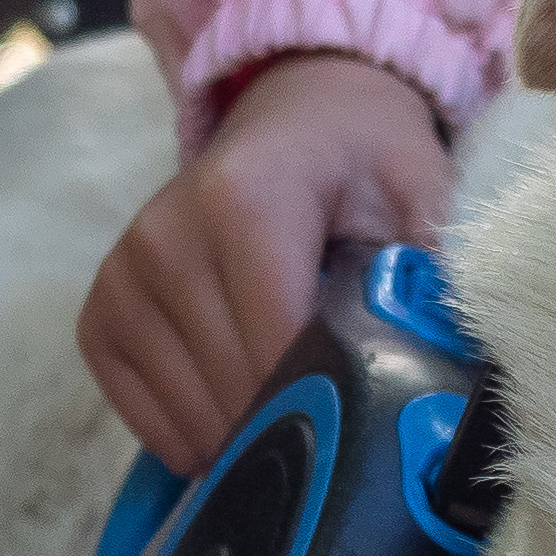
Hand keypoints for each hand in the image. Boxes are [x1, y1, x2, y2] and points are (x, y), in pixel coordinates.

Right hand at [77, 52, 453, 468]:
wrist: (297, 117)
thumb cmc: (365, 161)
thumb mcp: (421, 189)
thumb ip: (436, 268)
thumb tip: (456, 367)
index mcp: (242, 201)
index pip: (280, 347)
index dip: (331, 405)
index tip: (375, 431)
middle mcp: (164, 237)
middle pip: (234, 391)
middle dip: (297, 425)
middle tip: (347, 423)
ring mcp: (122, 276)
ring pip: (191, 418)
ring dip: (247, 437)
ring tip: (297, 400)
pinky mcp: (100, 311)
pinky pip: (144, 419)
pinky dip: (197, 436)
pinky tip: (241, 407)